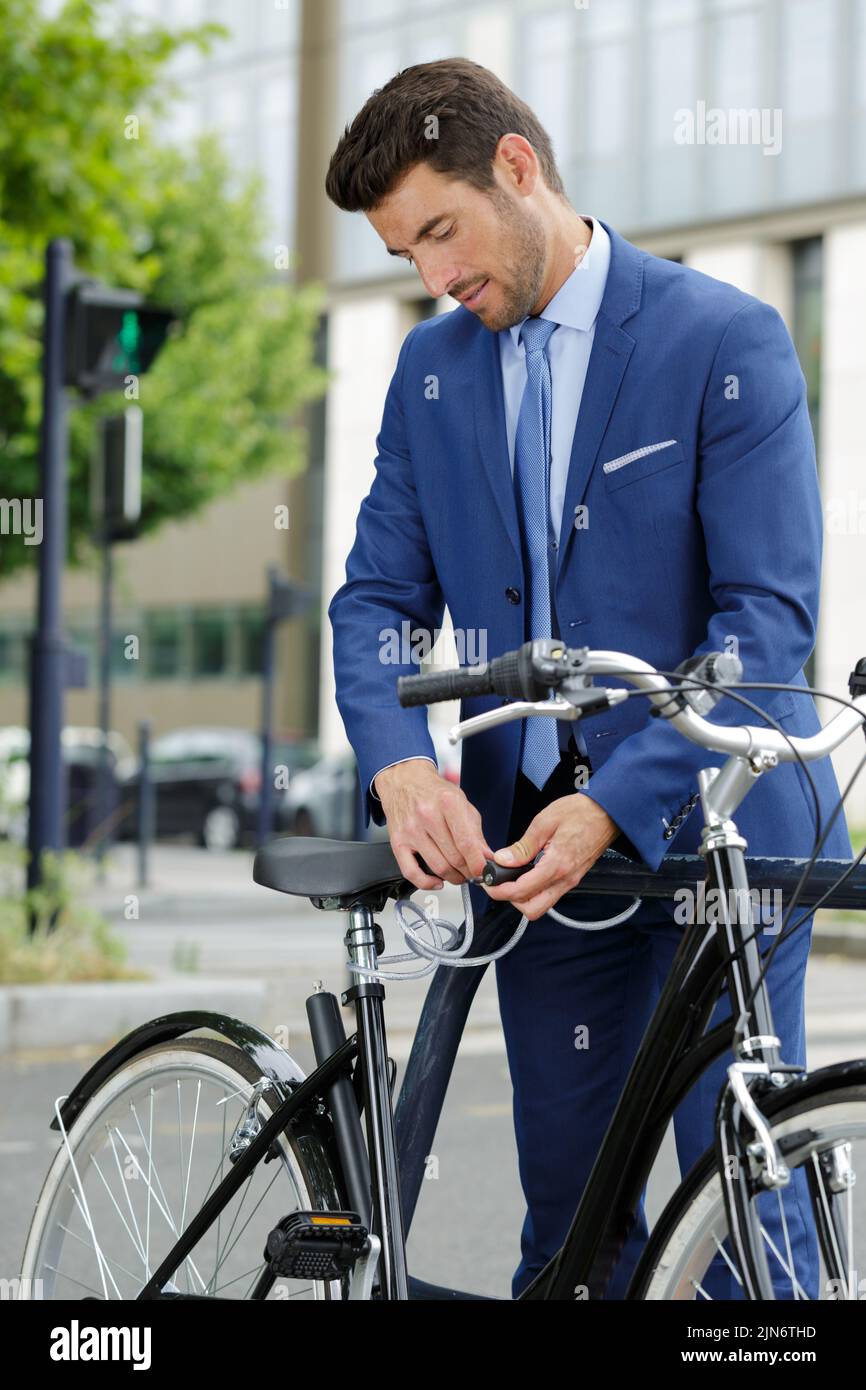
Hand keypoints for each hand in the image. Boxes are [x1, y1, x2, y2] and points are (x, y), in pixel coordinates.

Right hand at [374, 758, 492, 890]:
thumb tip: (485, 856)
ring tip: (459, 874)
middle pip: (454, 857)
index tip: (484, 871)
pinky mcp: (397, 842)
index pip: (466, 842)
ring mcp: (411, 830)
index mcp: (447, 803)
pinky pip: (411, 872)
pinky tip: (437, 881)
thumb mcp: (461, 802)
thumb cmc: (433, 791)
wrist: (404, 781)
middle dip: (468, 871)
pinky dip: (426, 883)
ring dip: (453, 877)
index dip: (478, 862)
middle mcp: (427, 816)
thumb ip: (475, 831)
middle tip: (473, 872)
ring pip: (437, 867)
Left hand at [483, 794, 619, 921]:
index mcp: (556, 865)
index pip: (522, 891)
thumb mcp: (544, 822)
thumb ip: (522, 846)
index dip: (500, 891)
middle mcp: (565, 879)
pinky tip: (527, 873)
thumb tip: (503, 859)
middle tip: (499, 884)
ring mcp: (571, 881)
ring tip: (511, 878)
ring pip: (542, 905)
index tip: (489, 884)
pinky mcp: (573, 878)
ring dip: (524, 897)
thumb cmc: (580, 812)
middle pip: (533, 910)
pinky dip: (535, 890)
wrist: (607, 812)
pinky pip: (550, 894)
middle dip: (511, 901)